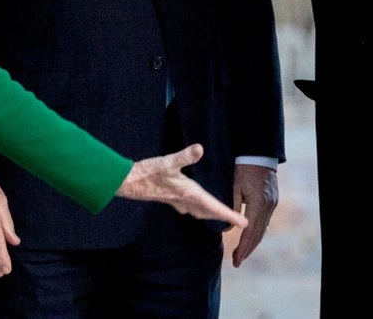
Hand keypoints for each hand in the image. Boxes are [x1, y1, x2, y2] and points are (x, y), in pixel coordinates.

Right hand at [117, 144, 247, 229]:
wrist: (129, 182)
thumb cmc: (148, 172)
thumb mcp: (167, 162)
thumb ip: (184, 156)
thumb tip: (199, 149)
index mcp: (189, 194)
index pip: (214, 207)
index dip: (229, 214)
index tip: (243, 222)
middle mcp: (185, 200)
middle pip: (209, 213)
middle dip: (224, 217)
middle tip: (239, 221)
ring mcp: (177, 201)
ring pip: (200, 212)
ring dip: (212, 215)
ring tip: (224, 216)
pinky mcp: (171, 198)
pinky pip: (190, 208)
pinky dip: (200, 209)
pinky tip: (197, 206)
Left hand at [231, 164, 278, 266]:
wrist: (260, 154)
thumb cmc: (244, 168)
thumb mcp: (235, 187)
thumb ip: (231, 207)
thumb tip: (226, 229)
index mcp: (257, 204)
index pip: (249, 232)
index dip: (242, 248)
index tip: (236, 260)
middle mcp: (268, 207)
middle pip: (258, 234)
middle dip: (247, 250)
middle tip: (237, 262)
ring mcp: (272, 204)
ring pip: (263, 229)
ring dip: (253, 242)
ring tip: (243, 253)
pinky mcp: (273, 201)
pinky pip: (265, 221)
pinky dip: (258, 232)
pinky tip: (252, 237)